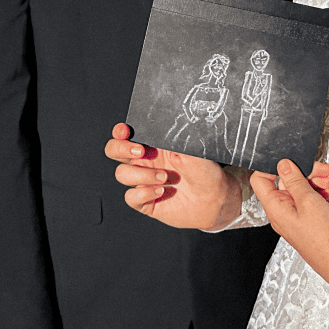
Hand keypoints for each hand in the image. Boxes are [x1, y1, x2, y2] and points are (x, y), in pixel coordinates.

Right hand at [104, 123, 239, 230]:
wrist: (214, 200)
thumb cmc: (205, 171)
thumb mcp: (194, 149)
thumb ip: (178, 139)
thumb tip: (167, 127)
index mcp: (153, 145)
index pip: (126, 134)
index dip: (120, 131)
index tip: (125, 131)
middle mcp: (144, 161)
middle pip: (114, 151)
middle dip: (121, 149)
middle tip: (140, 151)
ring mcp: (143, 181)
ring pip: (122, 174)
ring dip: (142, 175)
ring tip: (165, 177)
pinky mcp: (145, 201)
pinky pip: (131, 197)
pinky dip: (144, 193)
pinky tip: (162, 191)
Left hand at [251, 159, 328, 292]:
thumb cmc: (324, 239)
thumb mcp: (308, 201)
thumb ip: (294, 180)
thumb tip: (283, 164)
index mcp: (275, 208)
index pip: (261, 179)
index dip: (273, 166)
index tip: (291, 160)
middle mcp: (283, 212)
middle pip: (286, 181)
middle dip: (304, 171)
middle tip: (321, 169)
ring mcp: (297, 215)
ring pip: (300, 188)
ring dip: (314, 180)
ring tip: (328, 180)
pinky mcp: (310, 218)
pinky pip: (310, 198)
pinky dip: (319, 191)